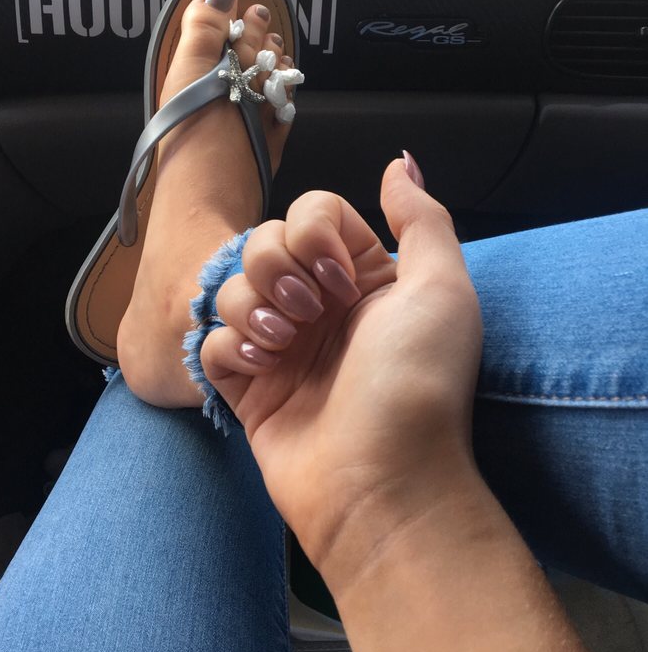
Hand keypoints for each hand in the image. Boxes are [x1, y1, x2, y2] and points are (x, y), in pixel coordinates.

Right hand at [201, 157, 483, 585]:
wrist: (381, 486)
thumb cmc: (418, 385)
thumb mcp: (441, 290)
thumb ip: (420, 218)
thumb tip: (398, 164)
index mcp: (365, 277)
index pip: (313, 212)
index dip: (315, 235)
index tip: (340, 279)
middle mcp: (321, 305)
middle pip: (264, 241)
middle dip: (276, 268)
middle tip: (308, 314)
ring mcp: (281, 346)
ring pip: (231, 286)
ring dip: (251, 309)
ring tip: (282, 347)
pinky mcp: (247, 385)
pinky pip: (210, 340)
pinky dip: (228, 349)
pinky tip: (258, 372)